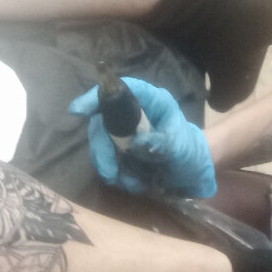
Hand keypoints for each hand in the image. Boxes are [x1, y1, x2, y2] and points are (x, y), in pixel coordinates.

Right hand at [69, 76, 216, 197]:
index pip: (121, 89)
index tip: (78, 110)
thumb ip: (162, 143)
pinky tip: (133, 183)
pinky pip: (107, 159)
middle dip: (102, 147)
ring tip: (131, 182)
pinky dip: (116, 174)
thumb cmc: (189, 151)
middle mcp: (134, 111)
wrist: (193, 171)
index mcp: (152, 101)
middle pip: (103, 120)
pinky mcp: (121, 149)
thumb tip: (137, 142)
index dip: (97, 96)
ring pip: (102, 142)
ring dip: (109, 165)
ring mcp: (125, 130)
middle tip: (110, 172)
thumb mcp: (180, 147)